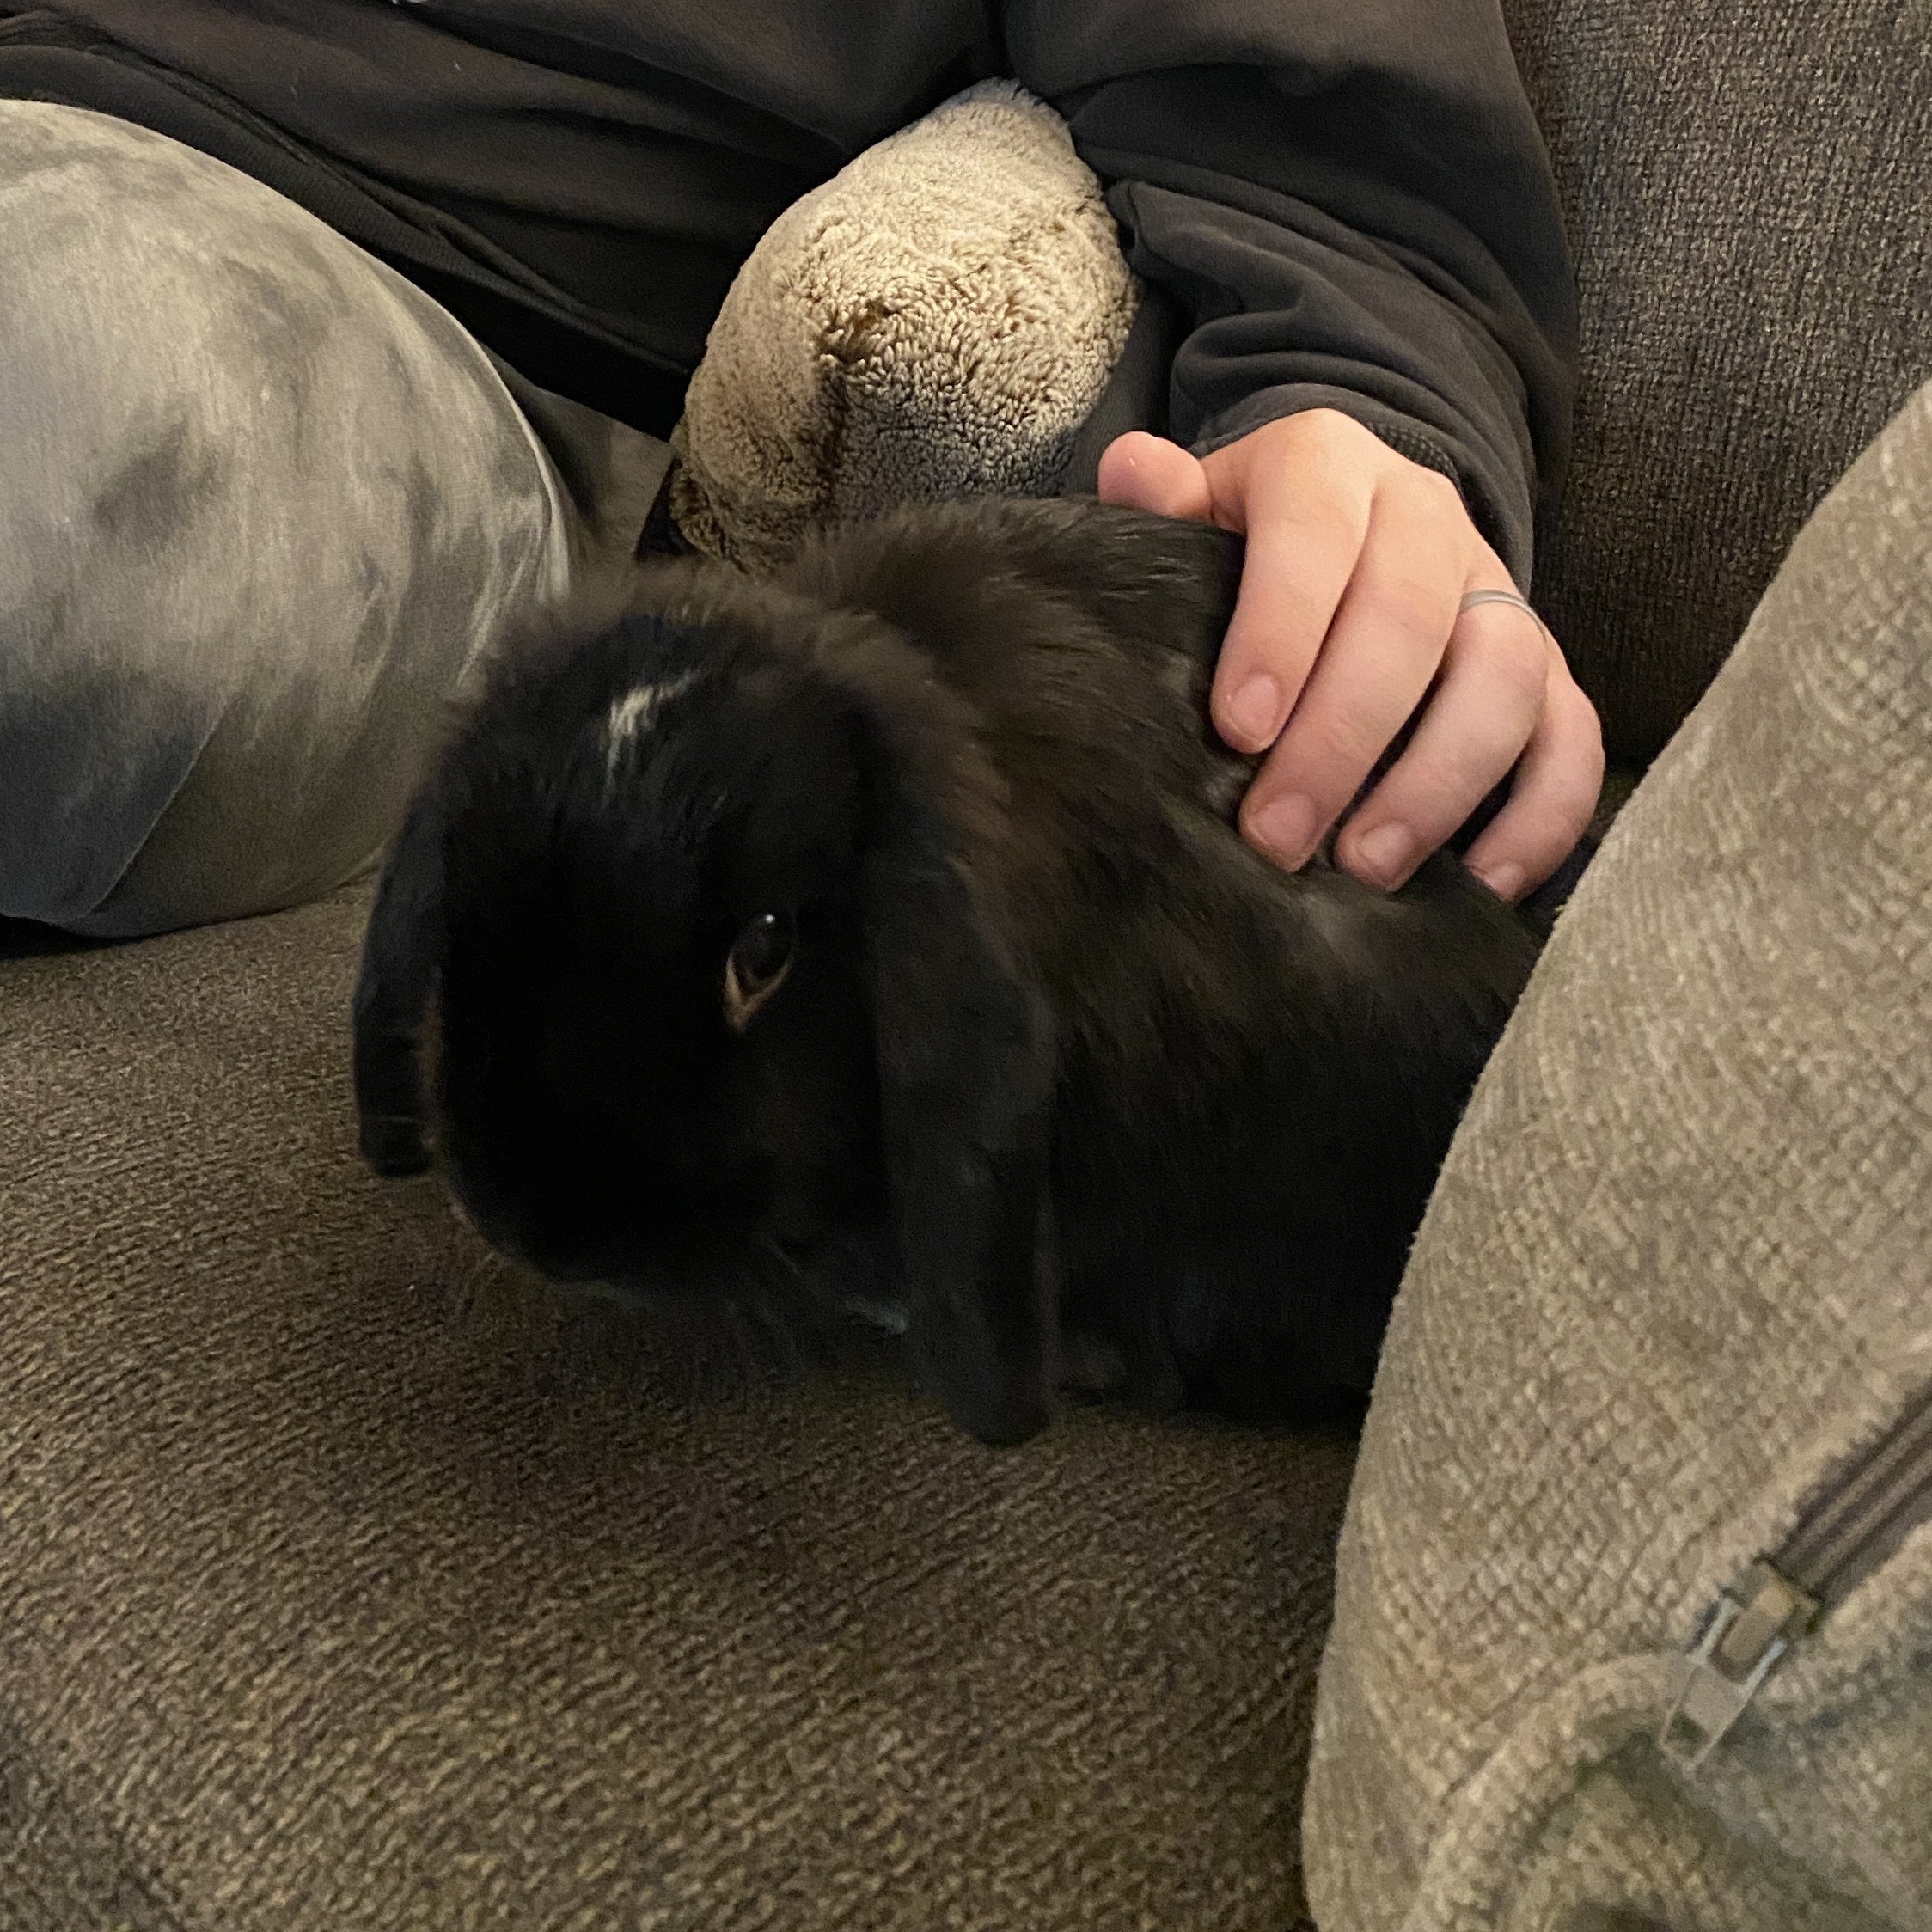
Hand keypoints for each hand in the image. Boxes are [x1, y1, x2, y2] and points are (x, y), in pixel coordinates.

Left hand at [1096, 410, 1601, 899]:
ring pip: (1504, 676)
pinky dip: (1541, 814)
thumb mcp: (1197, 513)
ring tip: (1366, 866)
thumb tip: (1134, 470)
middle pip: (1408, 620)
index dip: (1281, 631)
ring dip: (1437, 782)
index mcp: (1330, 467)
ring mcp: (1498, 595)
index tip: (1238, 731)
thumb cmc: (1242, 548)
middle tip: (1278, 836)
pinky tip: (1481, 883)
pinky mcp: (1548, 669)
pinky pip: (1571, 737)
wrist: (1344, 532)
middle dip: (1341, 740)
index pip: (1314, 535)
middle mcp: (1428, 519)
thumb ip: (1162, 502)